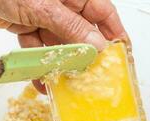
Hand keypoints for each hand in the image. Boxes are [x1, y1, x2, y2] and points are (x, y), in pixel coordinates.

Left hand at [0, 0, 126, 92]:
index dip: (114, 34)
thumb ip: (70, 26)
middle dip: (86, 55)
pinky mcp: (27, 26)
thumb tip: (97, 45)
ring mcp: (44, 17)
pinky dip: (38, 64)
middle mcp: (62, 5)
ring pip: (59, 45)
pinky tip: (42, 79)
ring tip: (66, 84)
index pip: (103, 14)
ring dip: (60, 64)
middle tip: (92, 76)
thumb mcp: (44, 6)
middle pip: (82, 33)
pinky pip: (37, 48)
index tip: (122, 55)